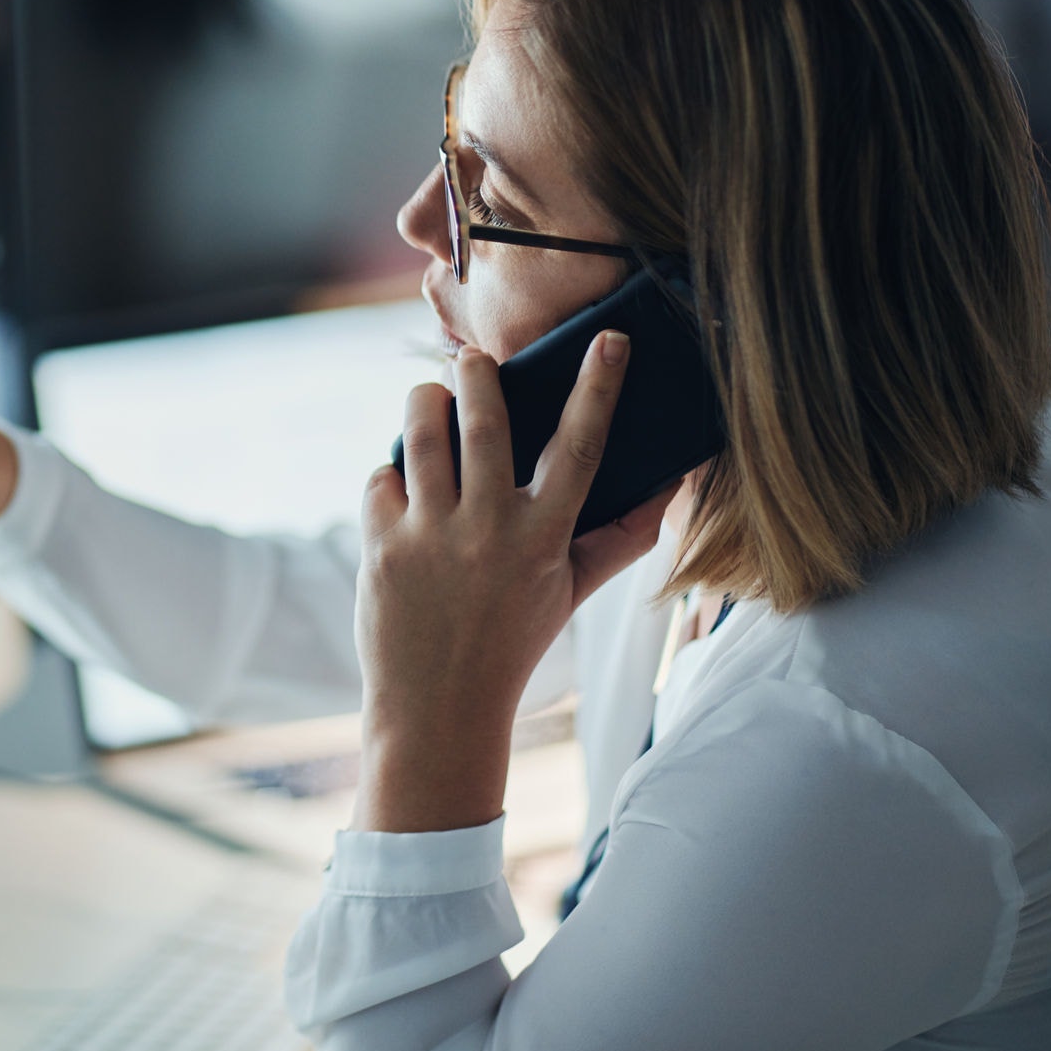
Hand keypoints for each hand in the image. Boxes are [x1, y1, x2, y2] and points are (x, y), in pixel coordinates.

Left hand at [351, 332, 678, 832]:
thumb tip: (668, 487)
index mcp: (543, 537)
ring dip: (424, 400)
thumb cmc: (511, 642)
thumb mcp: (570, 593)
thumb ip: (619, 538)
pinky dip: (391, 473)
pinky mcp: (381, 546)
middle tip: (472, 359)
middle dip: (475, 373)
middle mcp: (488, 529)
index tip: (612, 342)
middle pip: (484, 419)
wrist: (437, 708)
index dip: (599, 389)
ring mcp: (431, 535)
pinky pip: (381, 476)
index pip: (580, 447)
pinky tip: (403, 490)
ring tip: (431, 396)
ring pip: (423, 431)